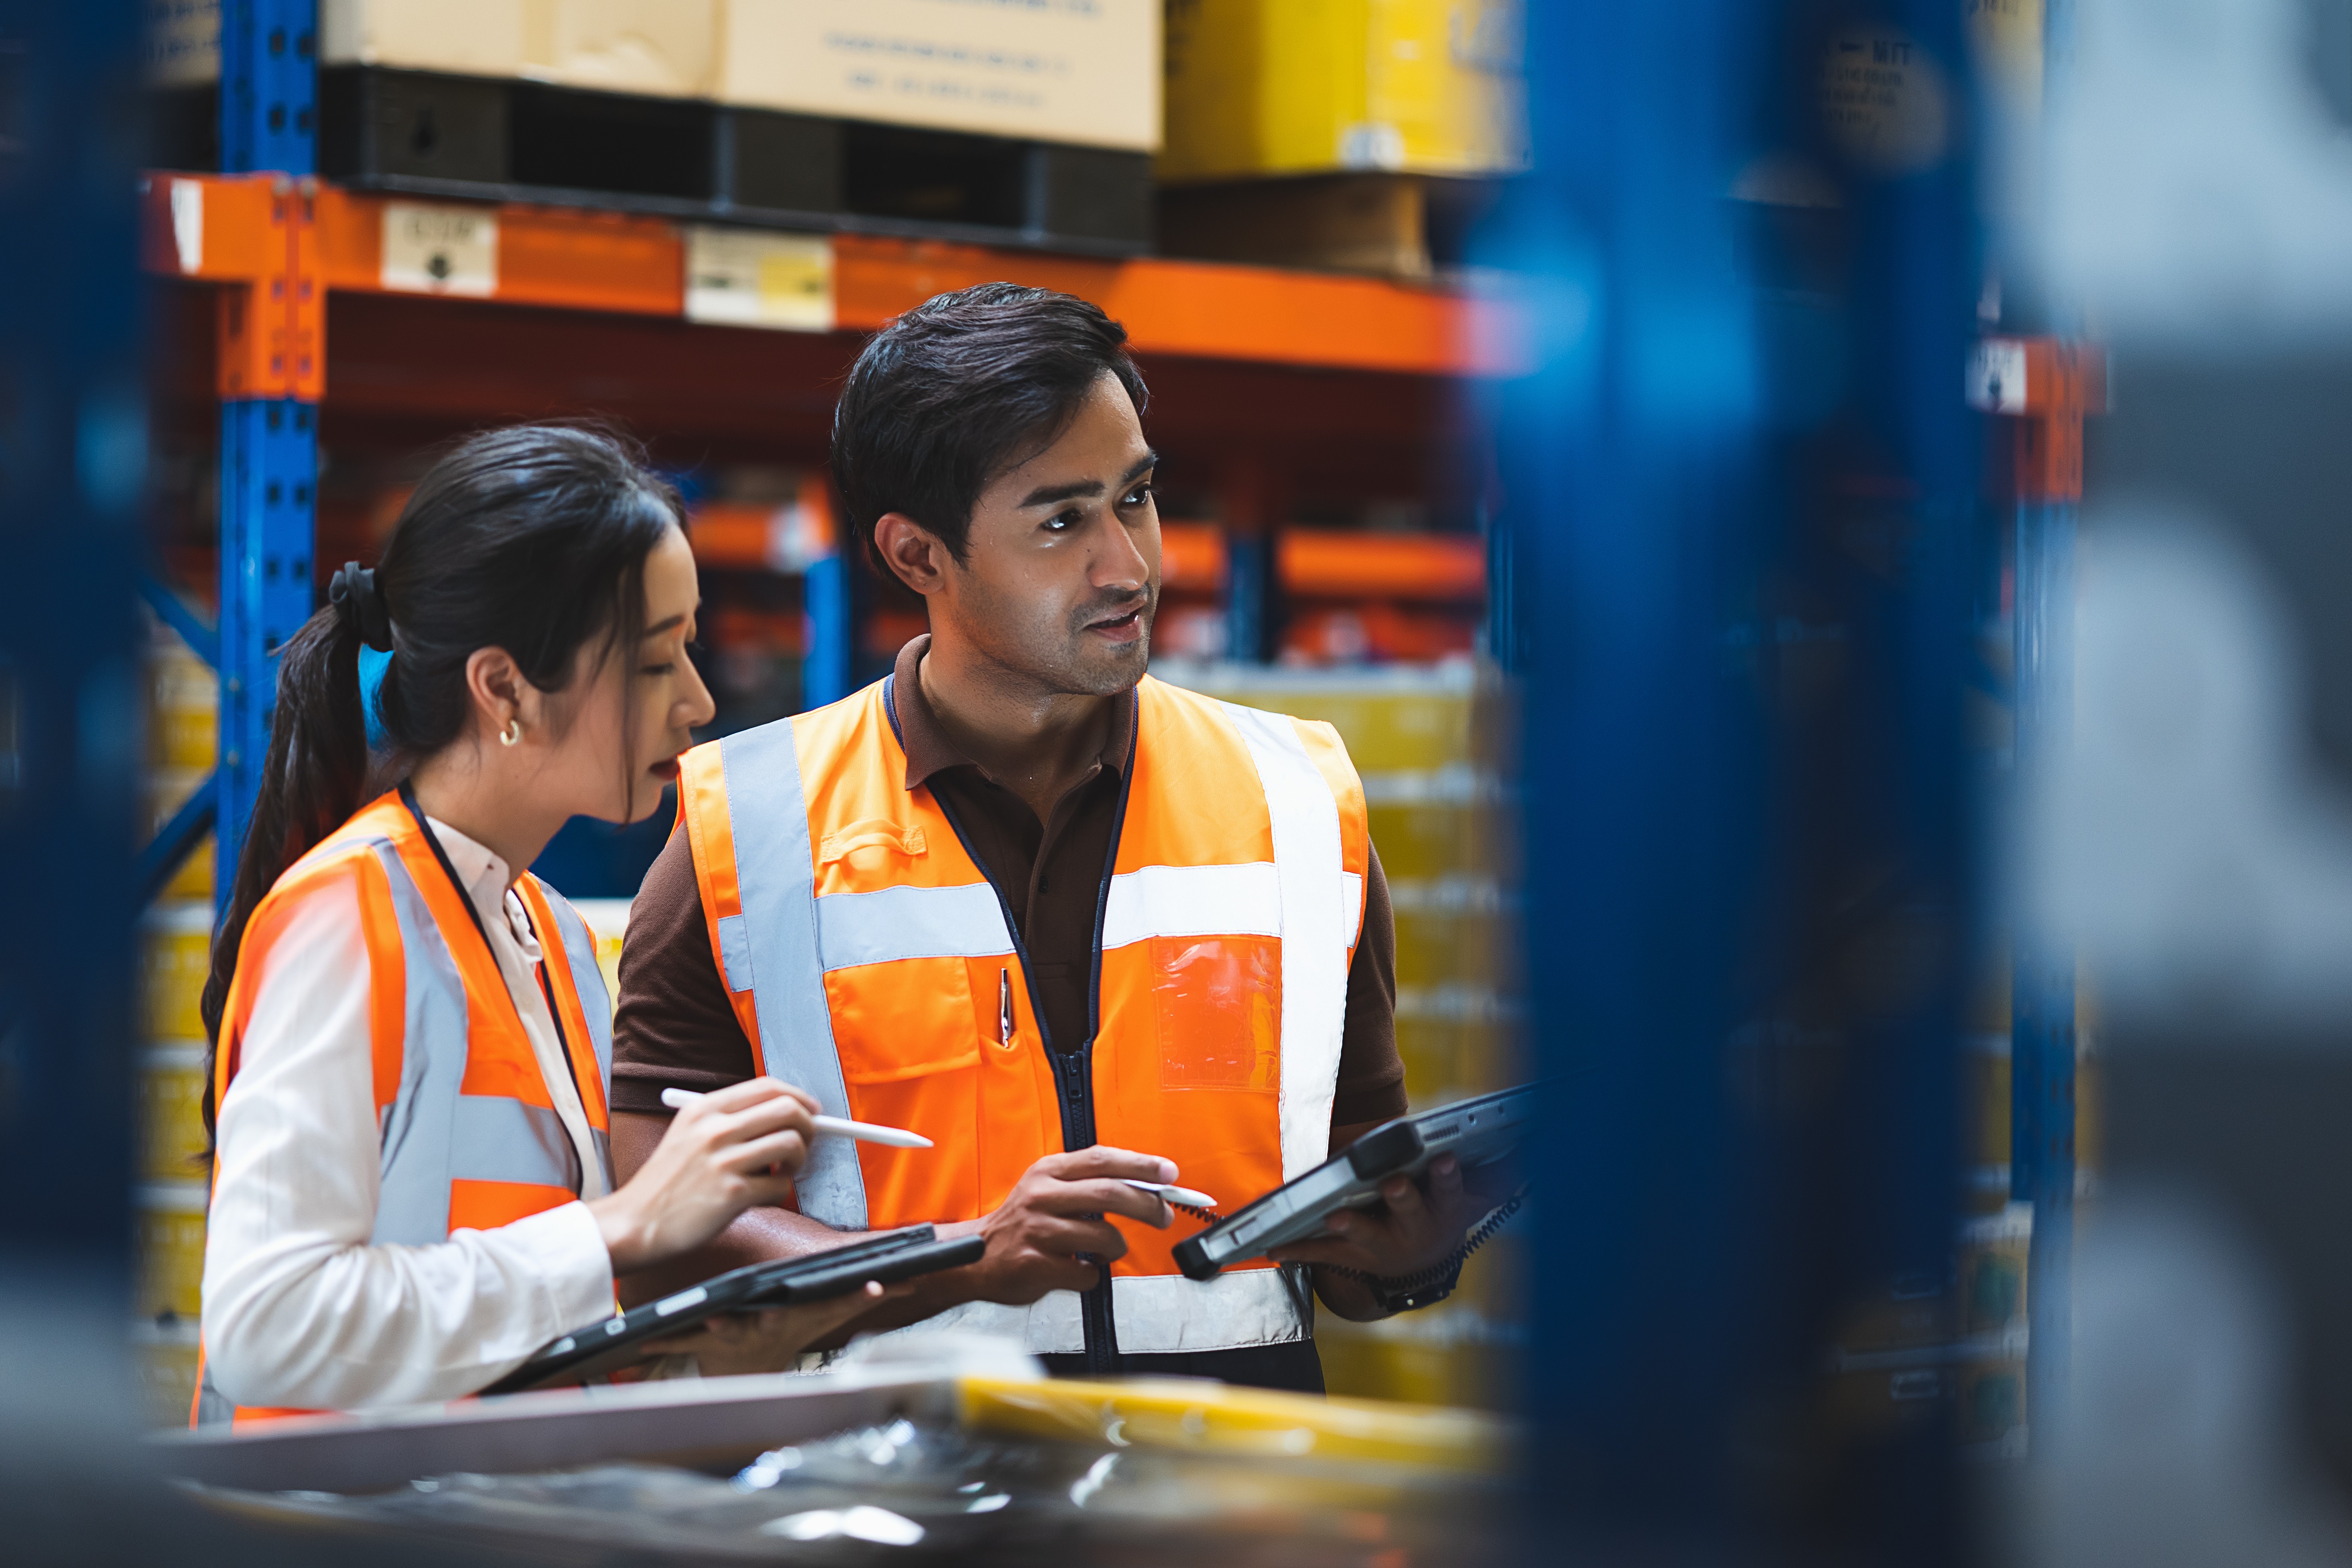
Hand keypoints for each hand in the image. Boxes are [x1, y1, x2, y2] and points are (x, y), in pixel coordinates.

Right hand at [587, 1078, 817, 1273]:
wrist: (634, 1223)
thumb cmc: (666, 1183)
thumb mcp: (686, 1135)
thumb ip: (727, 1120)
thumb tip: (783, 1113)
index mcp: (704, 1109)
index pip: (767, 1086)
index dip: (798, 1097)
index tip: (810, 1111)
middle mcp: (714, 1129)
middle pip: (788, 1109)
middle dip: (808, 1127)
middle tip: (803, 1144)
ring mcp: (723, 1161)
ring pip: (792, 1144)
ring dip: (798, 1161)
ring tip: (781, 1172)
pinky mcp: (732, 1193)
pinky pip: (781, 1185)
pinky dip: (779, 1192)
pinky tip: (760, 1196)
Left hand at [642, 1280, 914, 1376]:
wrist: (748, 1369)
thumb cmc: (785, 1330)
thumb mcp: (822, 1317)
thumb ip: (857, 1299)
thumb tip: (907, 1281)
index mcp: (799, 1318)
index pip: (831, 1306)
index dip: (854, 1298)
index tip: (873, 1286)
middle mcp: (770, 1328)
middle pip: (776, 1322)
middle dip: (774, 1318)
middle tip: (777, 1314)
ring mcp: (735, 1337)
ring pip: (727, 1333)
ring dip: (718, 1328)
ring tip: (707, 1320)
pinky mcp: (702, 1341)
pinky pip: (681, 1341)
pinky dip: (664, 1341)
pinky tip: (639, 1340)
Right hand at [955, 1148, 1178, 1304]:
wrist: (975, 1258)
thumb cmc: (1023, 1223)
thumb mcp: (1048, 1189)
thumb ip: (1088, 1184)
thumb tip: (1146, 1186)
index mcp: (1048, 1172)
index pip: (1102, 1159)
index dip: (1140, 1165)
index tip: (1168, 1173)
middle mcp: (1041, 1196)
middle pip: (1109, 1193)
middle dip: (1147, 1205)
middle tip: (1164, 1215)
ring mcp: (1037, 1231)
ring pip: (1102, 1236)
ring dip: (1118, 1246)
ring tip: (1109, 1250)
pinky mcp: (1035, 1264)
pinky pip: (1086, 1272)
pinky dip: (1094, 1273)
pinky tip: (1082, 1268)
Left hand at [1266, 1155, 1490, 1303]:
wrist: (1419, 1267)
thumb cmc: (1441, 1213)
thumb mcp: (1472, 1198)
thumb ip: (1492, 1175)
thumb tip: (1521, 1148)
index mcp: (1443, 1211)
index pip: (1449, 1190)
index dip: (1448, 1176)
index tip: (1445, 1158)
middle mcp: (1412, 1231)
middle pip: (1408, 1211)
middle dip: (1402, 1197)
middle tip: (1394, 1183)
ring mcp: (1378, 1245)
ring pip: (1364, 1234)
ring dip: (1350, 1224)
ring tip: (1334, 1215)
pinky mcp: (1349, 1254)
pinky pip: (1320, 1252)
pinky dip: (1296, 1247)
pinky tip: (1271, 1243)